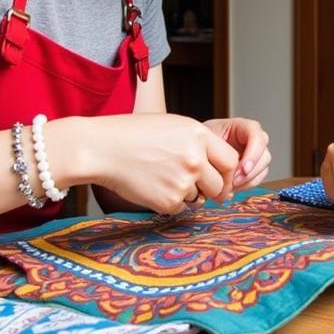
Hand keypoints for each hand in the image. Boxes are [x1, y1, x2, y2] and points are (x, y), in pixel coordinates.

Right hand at [85, 113, 239, 213]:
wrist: (101, 148)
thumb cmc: (135, 134)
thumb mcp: (175, 126)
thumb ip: (201, 144)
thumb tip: (222, 169)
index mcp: (199, 135)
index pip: (231, 161)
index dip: (227, 172)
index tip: (221, 177)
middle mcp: (195, 159)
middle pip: (219, 185)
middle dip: (211, 188)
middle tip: (193, 184)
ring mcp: (183, 181)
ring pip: (199, 197)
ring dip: (187, 193)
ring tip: (161, 176)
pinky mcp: (168, 201)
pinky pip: (180, 207)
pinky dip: (169, 202)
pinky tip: (152, 186)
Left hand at [204, 117, 270, 190]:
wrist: (196, 149)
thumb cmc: (199, 139)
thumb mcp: (205, 139)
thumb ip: (217, 150)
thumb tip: (225, 169)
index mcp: (242, 126)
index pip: (257, 136)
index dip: (254, 153)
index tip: (243, 169)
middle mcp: (252, 139)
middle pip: (264, 155)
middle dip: (251, 172)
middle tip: (234, 182)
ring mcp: (254, 154)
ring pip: (263, 169)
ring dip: (248, 181)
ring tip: (229, 186)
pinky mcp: (251, 168)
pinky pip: (256, 179)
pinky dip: (245, 186)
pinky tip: (231, 187)